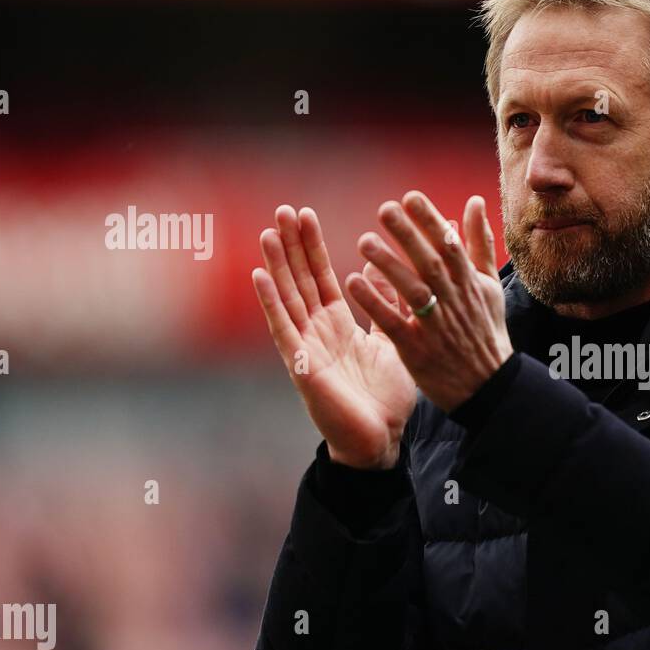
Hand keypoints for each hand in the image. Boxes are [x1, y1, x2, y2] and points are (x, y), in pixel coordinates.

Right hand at [252, 204, 417, 469]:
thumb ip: (385, 307)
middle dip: (292, 245)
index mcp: (338, 324)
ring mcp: (306, 347)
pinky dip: (270, 303)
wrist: (380, 440)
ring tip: (269, 232)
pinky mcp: (301, 366)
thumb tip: (385, 271)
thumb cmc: (385, 397)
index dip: (312, 246)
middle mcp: (317, 331)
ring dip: (277, 265)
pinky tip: (259, 277)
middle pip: (300, 280)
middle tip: (283, 210)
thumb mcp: (391, 342)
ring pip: (287, 298)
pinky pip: (283, 329)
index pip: (321, 276)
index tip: (305, 214)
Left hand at [346, 191, 511, 413]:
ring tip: (365, 242)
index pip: (450, 246)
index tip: (410, 197)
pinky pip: (395, 323)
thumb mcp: (489, 285)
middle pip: (430, 263)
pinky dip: (376, 303)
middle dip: (408, 236)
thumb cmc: (485, 332)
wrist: (487, 386)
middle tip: (384, 210)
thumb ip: (479, 243)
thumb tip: (475, 201)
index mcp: (469, 283)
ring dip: (389, 266)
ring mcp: (436, 327)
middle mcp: (454, 301)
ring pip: (413, 291)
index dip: (430, 221)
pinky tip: (355, 282)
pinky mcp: (418, 350)